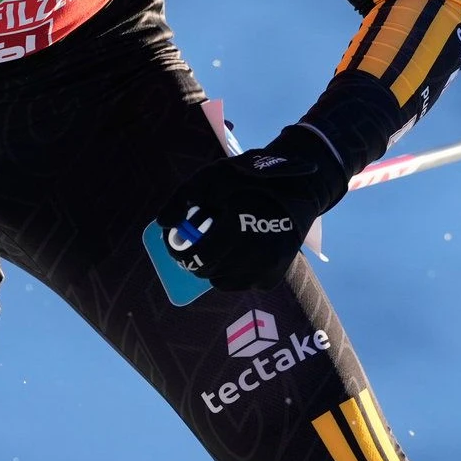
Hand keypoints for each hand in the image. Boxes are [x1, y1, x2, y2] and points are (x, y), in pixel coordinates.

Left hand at [152, 124, 349, 289]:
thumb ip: (184, 198)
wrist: (298, 187)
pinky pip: (242, 284)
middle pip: (208, 271)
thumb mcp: (213, 176)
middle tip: (197, 243)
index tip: (176, 243)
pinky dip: (234, 273)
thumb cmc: (250, 180)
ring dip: (215, 267)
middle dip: (197, 258)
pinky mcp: (274, 275)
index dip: (180, 252)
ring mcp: (267, 267)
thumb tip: (163, 224)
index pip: (199, 256)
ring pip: (223, 283)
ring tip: (219, 246)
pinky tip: (237, 254)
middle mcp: (255, 251)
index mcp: (238, 226)